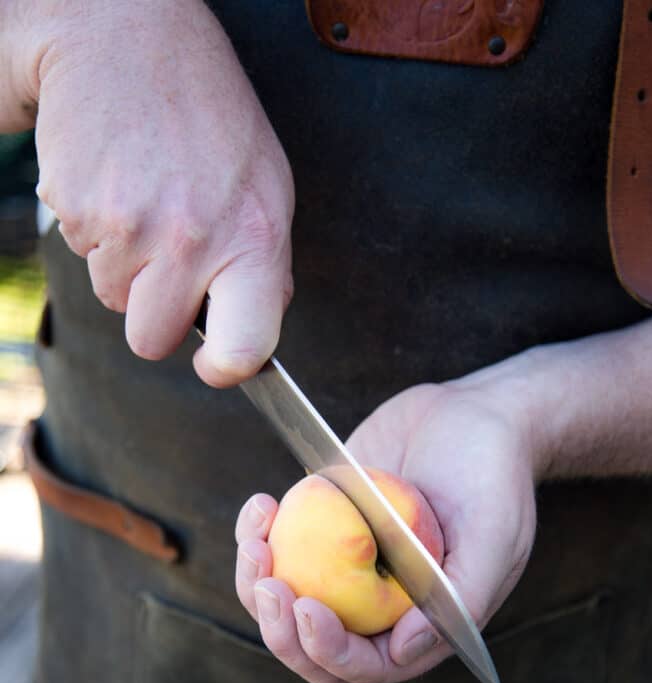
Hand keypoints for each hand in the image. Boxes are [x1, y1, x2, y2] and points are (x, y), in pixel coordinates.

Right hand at [32, 0, 293, 384]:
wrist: (124, 36)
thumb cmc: (204, 112)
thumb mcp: (264, 185)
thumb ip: (261, 263)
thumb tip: (250, 327)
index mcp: (254, 238)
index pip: (246, 347)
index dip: (226, 368)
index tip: (217, 364)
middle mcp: (193, 239)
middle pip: (151, 340)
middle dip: (152, 311)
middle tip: (166, 258)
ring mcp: (131, 227)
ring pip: (113, 298)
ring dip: (124, 263)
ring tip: (144, 197)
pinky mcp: (79, 209)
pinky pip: (82, 255)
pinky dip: (94, 229)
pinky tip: (116, 181)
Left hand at [235, 370, 537, 682]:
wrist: (474, 417)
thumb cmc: (494, 476)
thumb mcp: (494, 534)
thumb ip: (459, 596)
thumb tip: (404, 650)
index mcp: (420, 625)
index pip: (365, 664)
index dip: (330, 650)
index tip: (309, 608)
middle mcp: (376, 607)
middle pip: (312, 649)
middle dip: (280, 631)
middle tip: (268, 584)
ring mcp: (342, 570)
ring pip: (284, 603)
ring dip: (255, 585)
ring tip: (255, 541)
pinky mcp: (319, 529)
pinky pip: (276, 549)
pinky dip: (257, 534)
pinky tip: (262, 505)